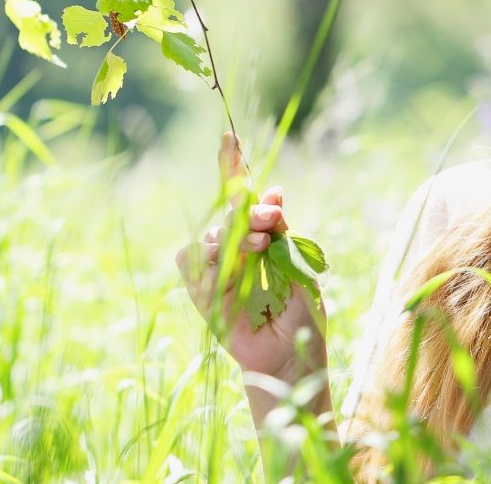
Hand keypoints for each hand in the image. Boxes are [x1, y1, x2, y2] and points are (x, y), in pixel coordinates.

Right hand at [175, 131, 328, 379]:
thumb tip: (275, 191)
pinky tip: (229, 273)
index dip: (233, 166)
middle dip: (249, 210)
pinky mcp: (201, 291)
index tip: (231, 137)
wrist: (292, 352)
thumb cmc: (301, 311)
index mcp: (260, 236)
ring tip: (259, 251)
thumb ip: (283, 229)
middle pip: (230, 212)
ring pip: (211, 235)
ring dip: (234, 238)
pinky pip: (189, 262)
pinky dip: (208, 261)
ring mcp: (216, 269)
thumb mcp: (300, 263)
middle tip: (270, 222)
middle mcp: (236, 248)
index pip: (242, 197)